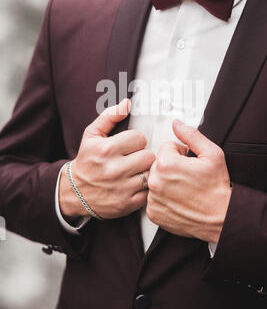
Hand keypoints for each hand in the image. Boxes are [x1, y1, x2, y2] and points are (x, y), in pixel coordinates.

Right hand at [59, 99, 154, 219]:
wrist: (74, 192)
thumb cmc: (86, 161)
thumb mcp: (92, 135)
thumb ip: (109, 116)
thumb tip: (127, 104)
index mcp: (106, 149)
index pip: (139, 138)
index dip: (136, 140)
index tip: (130, 145)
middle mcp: (114, 169)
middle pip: (148, 156)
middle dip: (143, 155)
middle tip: (135, 158)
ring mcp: (121, 188)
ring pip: (150, 173)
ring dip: (146, 171)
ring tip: (136, 170)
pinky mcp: (126, 204)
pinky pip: (148, 192)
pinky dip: (145, 188)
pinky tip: (135, 184)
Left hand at [146, 119, 231, 243]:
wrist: (221, 217)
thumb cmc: (217, 188)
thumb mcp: (212, 154)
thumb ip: (191, 135)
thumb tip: (177, 124)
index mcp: (167, 163)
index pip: (166, 147)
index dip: (181, 153)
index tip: (190, 163)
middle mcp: (156, 181)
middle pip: (158, 164)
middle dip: (172, 167)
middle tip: (189, 176)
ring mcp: (153, 199)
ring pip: (155, 181)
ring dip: (166, 182)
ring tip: (184, 189)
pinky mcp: (154, 213)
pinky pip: (153, 199)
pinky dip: (163, 199)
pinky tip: (178, 200)